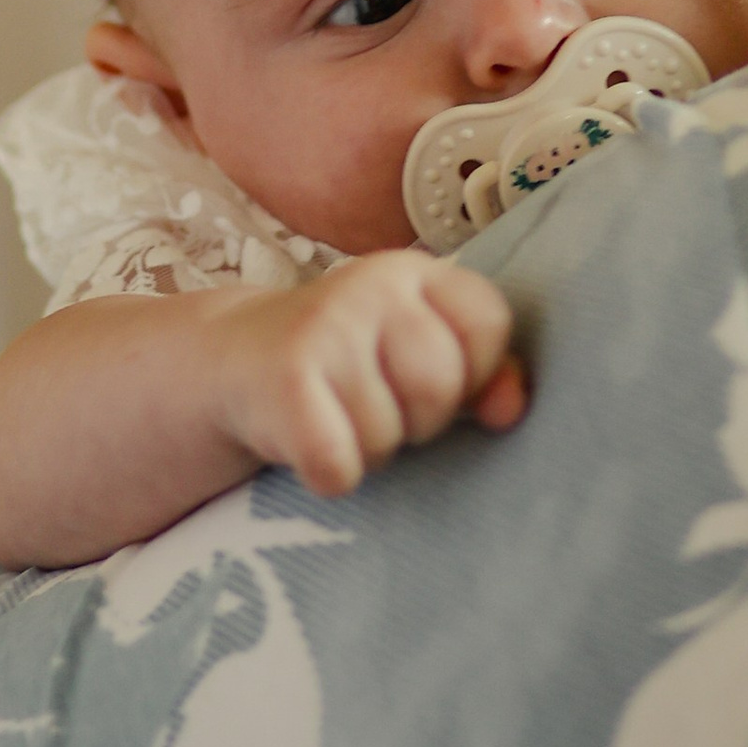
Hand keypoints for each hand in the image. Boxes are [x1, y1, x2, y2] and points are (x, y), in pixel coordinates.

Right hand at [214, 252, 526, 499]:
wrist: (235, 359)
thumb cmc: (349, 363)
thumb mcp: (416, 352)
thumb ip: (482, 374)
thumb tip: (512, 409)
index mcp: (415, 271)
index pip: (489, 324)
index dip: (474, 371)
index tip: (436, 379)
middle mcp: (372, 285)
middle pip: (441, 386)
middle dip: (418, 420)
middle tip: (379, 406)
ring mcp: (326, 327)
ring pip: (387, 435)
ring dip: (368, 449)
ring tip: (339, 417)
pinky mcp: (286, 379)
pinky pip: (340, 464)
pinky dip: (330, 474)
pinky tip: (311, 442)